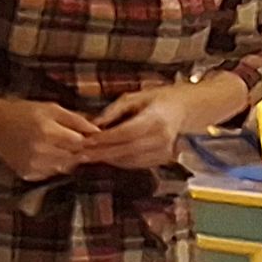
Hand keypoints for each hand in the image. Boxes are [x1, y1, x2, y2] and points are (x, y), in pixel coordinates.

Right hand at [0, 92, 100, 181]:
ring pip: (64, 167)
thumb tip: (97, 130)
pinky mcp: (28, 174)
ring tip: (52, 143)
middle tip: (66, 139)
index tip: (85, 136)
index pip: (80, 142)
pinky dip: (52, 165)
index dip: (85, 139)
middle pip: (74, 157)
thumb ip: (75, 119)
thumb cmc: (22, 112)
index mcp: (48, 132)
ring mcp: (34, 165)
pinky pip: (51, 172)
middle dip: (76, 149)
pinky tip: (42, 153)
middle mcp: (41, 151)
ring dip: (65, 158)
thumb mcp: (50, 108)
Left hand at [84, 83, 210, 174]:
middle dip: (101, 153)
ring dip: (107, 159)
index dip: (105, 139)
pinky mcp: (162, 159)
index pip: (126, 133)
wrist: (182, 110)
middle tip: (79, 154)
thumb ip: (113, 111)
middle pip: (126, 150)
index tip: (86, 140)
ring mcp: (164, 151)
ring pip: (130, 161)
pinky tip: (105, 158)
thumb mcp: (134, 97)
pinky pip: (136, 164)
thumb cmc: (156, 100)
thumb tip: (93, 124)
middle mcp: (162, 137)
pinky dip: (119, 162)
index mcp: (156, 119)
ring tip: (87, 157)